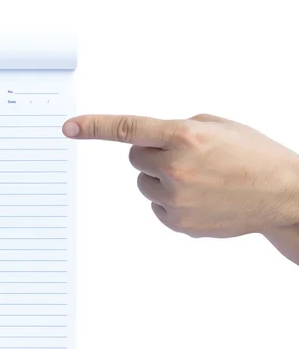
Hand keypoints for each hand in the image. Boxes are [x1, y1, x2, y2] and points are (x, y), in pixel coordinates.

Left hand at [62, 113, 298, 237]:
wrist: (282, 193)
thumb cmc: (253, 155)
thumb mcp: (216, 125)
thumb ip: (176, 128)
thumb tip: (149, 140)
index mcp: (184, 136)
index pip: (127, 129)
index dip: (94, 127)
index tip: (70, 127)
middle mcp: (175, 167)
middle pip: (134, 158)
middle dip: (152, 154)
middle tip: (182, 156)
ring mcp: (176, 199)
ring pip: (144, 183)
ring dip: (161, 178)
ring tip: (198, 179)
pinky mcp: (178, 223)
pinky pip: (156, 206)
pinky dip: (170, 201)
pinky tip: (199, 197)